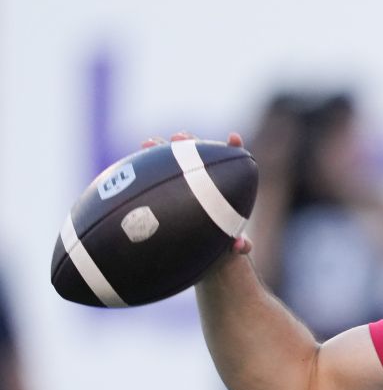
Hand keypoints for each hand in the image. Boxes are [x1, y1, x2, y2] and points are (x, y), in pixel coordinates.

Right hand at [141, 132, 252, 256]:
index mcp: (225, 186)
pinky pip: (153, 174)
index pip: (231, 161)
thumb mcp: (231, 246)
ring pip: (172, 160)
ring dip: (161, 149)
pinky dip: (145, 167)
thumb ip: (241, 245)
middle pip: (198, 154)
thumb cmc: (219, 245)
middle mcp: (204, 179)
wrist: (198, 251)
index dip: (232, 148)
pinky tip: (134, 158)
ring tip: (148, 143)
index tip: (233, 138)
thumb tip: (240, 246)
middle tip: (179, 138)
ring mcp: (182, 181)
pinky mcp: (163, 187)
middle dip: (189, 142)